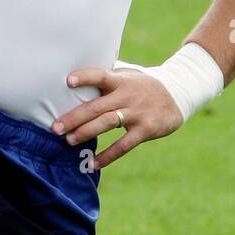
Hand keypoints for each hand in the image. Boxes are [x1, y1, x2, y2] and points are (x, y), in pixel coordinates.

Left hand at [52, 66, 182, 169]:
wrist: (178, 94)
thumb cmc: (144, 84)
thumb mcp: (129, 74)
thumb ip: (108, 75)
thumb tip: (76, 71)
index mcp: (120, 80)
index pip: (100, 75)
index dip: (85, 77)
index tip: (68, 81)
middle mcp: (127, 95)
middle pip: (96, 106)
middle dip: (74, 117)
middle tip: (55, 128)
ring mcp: (137, 112)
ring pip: (107, 123)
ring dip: (86, 132)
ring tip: (69, 141)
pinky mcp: (146, 129)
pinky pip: (124, 145)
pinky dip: (108, 155)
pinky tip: (93, 163)